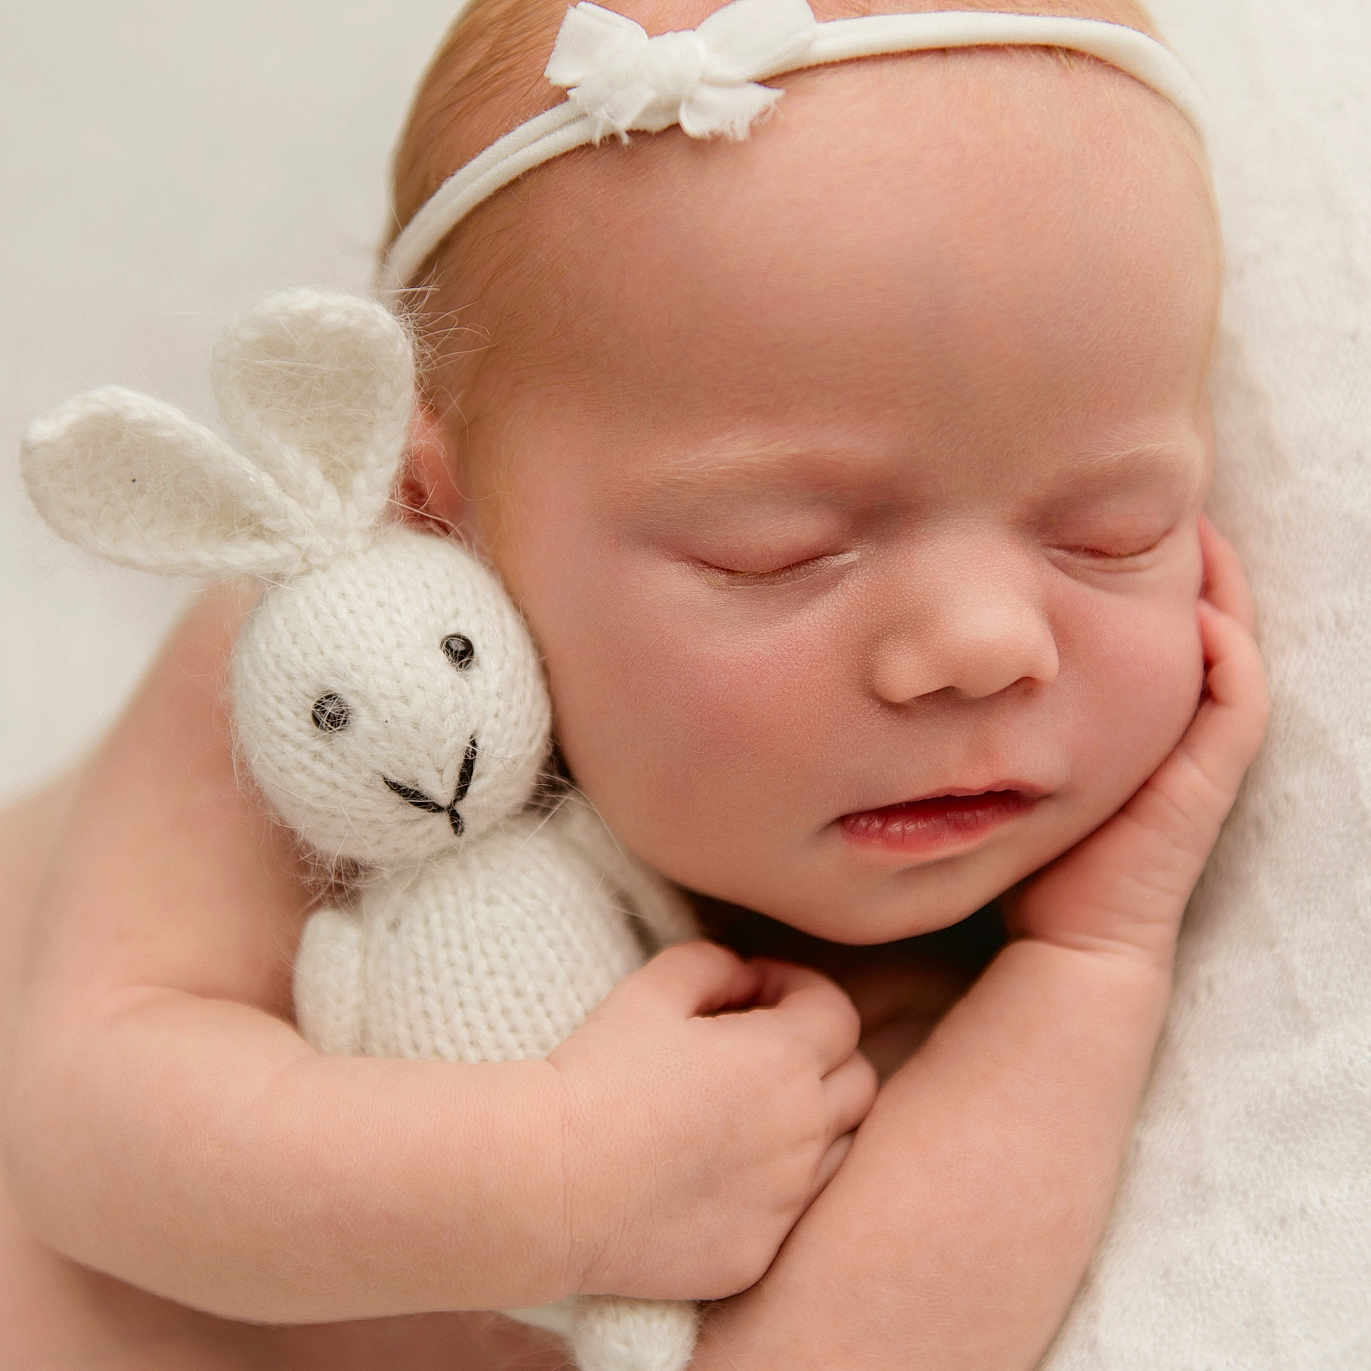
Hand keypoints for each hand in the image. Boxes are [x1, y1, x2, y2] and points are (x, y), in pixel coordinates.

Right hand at [546, 940, 876, 1301]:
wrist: (547, 1184)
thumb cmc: (597, 1075)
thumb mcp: (651, 989)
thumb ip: (714, 964)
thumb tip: (745, 978)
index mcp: (784, 1059)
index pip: (838, 1013)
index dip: (799, 990)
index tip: (754, 993)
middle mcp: (802, 1132)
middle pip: (857, 1080)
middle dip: (818, 1052)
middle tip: (757, 1047)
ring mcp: (786, 1201)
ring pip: (837, 1148)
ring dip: (809, 1119)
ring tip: (742, 1110)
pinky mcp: (758, 1253)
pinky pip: (792, 1210)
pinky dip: (773, 1182)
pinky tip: (715, 1169)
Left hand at [1002, 515, 1268, 966]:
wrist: (1071, 936)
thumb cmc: (1034, 849)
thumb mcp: (1013, 758)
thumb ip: (997, 714)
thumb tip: (950, 656)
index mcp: (1134, 717)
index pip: (1154, 625)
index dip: (1145, 571)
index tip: (1108, 517)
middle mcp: (1176, 725)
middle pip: (1202, 621)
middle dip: (1187, 563)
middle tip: (1170, 501)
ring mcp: (1200, 752)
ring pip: (1231, 650)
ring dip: (1221, 590)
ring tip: (1196, 528)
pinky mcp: (1207, 781)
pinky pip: (1236, 706)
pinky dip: (1229, 657)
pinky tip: (1204, 611)